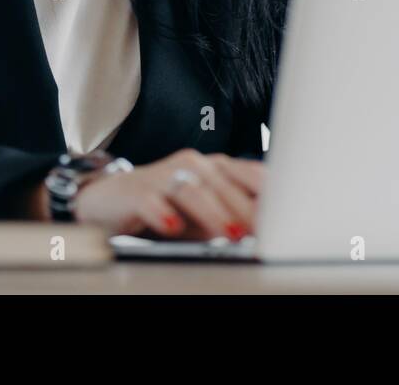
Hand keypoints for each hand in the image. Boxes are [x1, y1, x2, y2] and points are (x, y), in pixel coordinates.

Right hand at [72, 148, 264, 240]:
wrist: (111, 200)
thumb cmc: (166, 206)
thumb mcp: (205, 214)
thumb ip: (234, 217)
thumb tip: (269, 230)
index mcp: (215, 167)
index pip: (250, 174)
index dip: (269, 195)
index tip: (287, 216)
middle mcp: (193, 164)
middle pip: (225, 183)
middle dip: (247, 209)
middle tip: (264, 231)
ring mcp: (164, 175)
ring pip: (193, 189)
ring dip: (214, 212)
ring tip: (231, 233)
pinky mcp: (137, 191)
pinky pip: (153, 200)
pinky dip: (164, 214)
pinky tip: (173, 227)